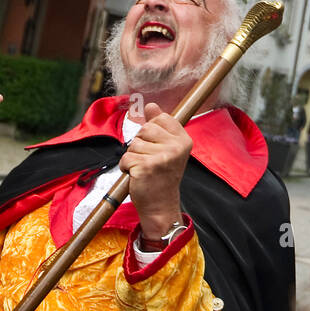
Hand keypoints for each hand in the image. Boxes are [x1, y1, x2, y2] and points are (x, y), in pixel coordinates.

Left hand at [118, 103, 190, 242]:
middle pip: (144, 130)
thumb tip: (151, 105)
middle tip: (150, 161)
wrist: (161, 205)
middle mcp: (176, 147)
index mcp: (183, 140)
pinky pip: (125, 158)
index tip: (157, 148)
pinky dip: (126, 167)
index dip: (151, 132)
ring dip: (133, 157)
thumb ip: (159, 125)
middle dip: (140, 145)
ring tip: (144, 169)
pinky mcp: (146, 167)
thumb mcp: (166, 148)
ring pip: (133, 144)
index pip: (160, 118)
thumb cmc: (162, 176)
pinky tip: (137, 176)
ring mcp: (162, 157)